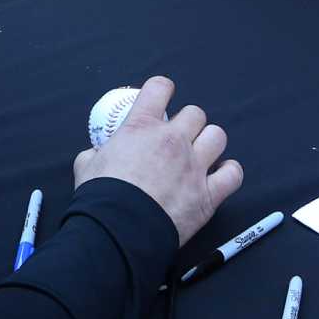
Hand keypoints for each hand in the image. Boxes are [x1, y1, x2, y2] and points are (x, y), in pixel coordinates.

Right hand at [73, 76, 242, 246]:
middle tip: (179, 137)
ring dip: (210, 143)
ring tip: (202, 154)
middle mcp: (172, 140)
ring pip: (218, 136)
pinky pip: (233, 174)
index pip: (159, 88)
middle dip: (189, 122)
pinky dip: (229, 173)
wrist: (119, 231)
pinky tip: (220, 176)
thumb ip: (95, 153)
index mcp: (141, 127)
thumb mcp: (86, 166)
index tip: (162, 98)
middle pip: (195, 113)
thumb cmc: (101, 199)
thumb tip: (96, 154)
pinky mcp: (208, 194)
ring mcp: (193, 166)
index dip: (162, 90)